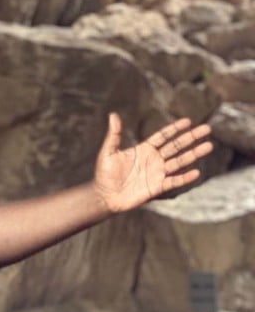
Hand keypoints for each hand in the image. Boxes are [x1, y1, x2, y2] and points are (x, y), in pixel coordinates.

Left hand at [94, 113, 213, 212]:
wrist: (104, 196)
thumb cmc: (104, 174)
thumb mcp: (108, 152)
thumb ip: (114, 135)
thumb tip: (113, 115)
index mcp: (144, 149)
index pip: (163, 136)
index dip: (175, 129)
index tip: (188, 121)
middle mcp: (154, 159)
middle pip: (176, 146)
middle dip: (191, 137)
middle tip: (207, 128)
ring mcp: (157, 173)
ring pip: (179, 161)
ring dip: (194, 154)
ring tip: (208, 146)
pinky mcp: (157, 186)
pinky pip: (174, 181)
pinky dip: (184, 177)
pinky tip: (196, 172)